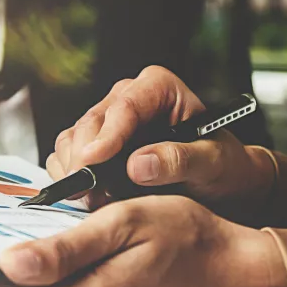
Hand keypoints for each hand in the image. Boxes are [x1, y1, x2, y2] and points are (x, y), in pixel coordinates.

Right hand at [48, 66, 274, 209]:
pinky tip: (86, 196)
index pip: (124, 107)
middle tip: (88, 193)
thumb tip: (138, 165)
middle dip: (85, 159)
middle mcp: (127, 98)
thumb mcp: (212, 163)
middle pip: (91, 123)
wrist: (218, 184)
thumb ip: (179, 160)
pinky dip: (68, 177)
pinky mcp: (93, 145)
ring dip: (74, 170)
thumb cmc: (221, 166)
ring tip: (93, 199)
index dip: (106, 135)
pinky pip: (65, 155)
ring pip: (72, 139)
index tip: (93, 161)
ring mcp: (107, 122)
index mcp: (158, 88)